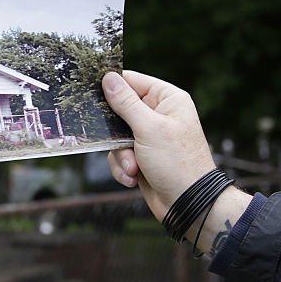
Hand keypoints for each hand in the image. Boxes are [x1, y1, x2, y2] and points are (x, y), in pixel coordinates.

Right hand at [102, 71, 250, 251]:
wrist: (188, 203)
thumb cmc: (177, 163)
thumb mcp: (149, 128)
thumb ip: (126, 103)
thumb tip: (108, 78)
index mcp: (167, 99)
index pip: (132, 81)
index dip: (112, 88)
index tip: (92, 96)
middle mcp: (159, 114)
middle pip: (119, 110)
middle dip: (116, 134)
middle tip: (122, 144)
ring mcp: (150, 136)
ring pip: (116, 136)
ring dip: (120, 155)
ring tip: (134, 168)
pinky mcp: (142, 156)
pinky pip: (119, 154)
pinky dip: (123, 167)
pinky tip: (134, 177)